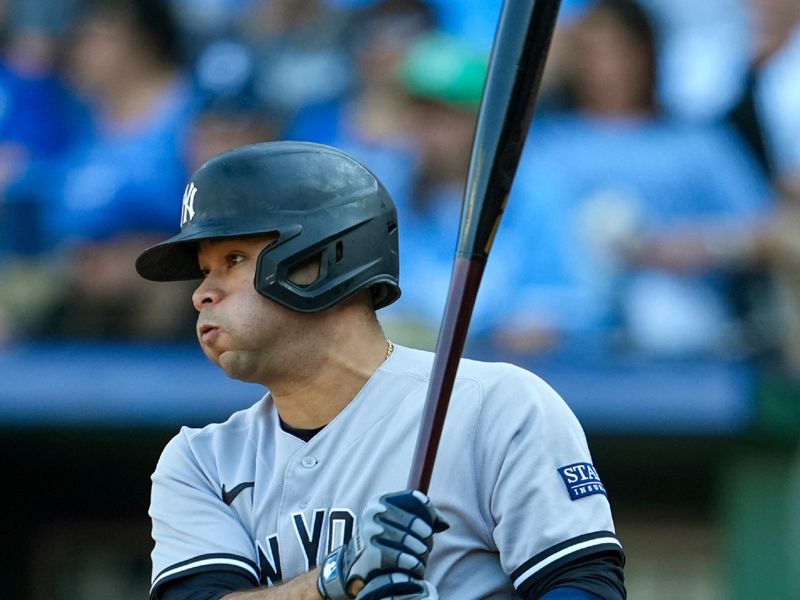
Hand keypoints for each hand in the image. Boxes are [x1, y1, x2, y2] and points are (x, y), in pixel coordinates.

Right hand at [317, 490, 447, 599]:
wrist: (354, 563)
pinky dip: (413, 563)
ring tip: (421, 557)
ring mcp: (371, 532)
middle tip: (427, 547)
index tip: (431, 526)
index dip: (429, 512)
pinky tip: (415, 566)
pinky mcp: (372, 553)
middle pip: (415, 523)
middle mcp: (374, 513)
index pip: (415, 498)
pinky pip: (402, 558)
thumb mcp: (397, 522)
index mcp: (381, 501)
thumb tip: (445, 523)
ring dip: (421, 552)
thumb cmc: (384, 540)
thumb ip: (422, 517)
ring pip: (410, 541)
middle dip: (426, 537)